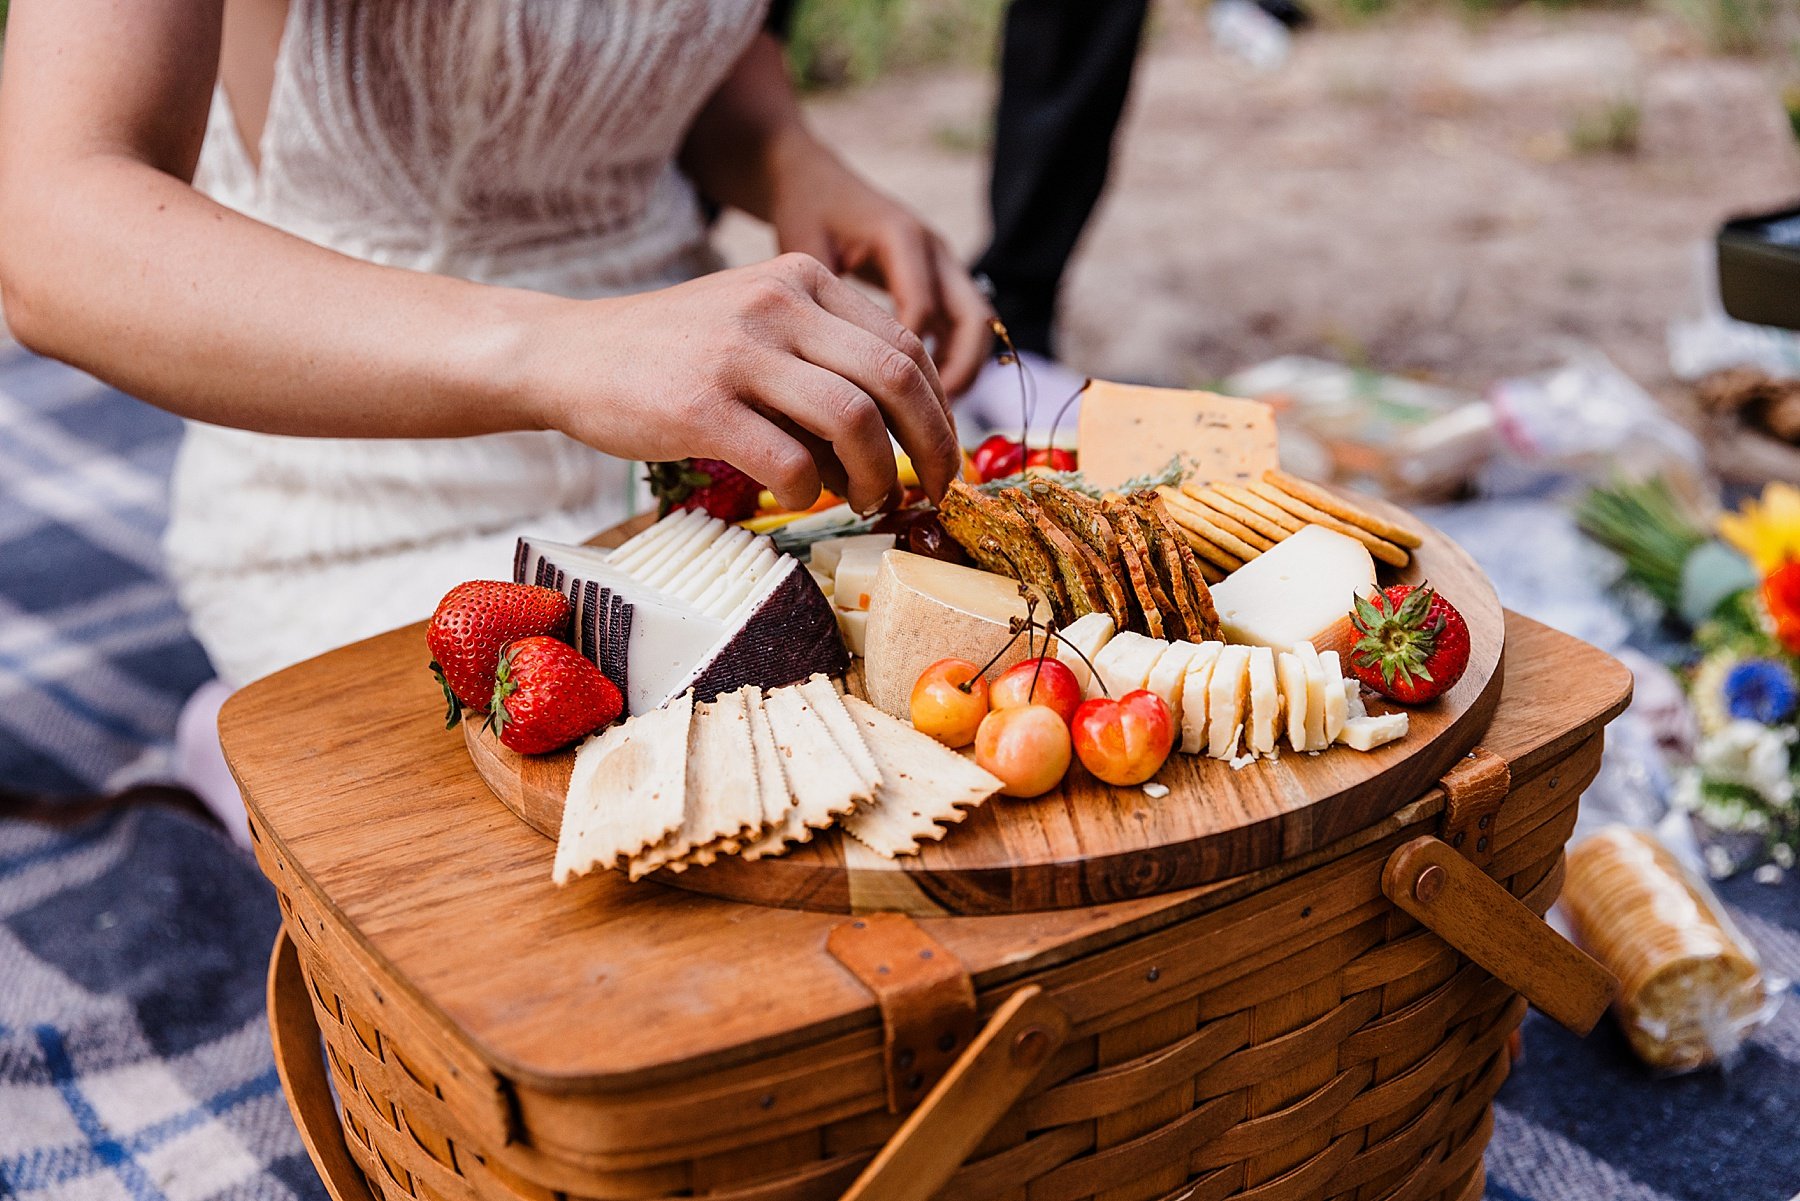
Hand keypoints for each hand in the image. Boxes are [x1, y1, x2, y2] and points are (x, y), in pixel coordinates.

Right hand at [517, 254, 961, 514]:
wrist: (569, 354)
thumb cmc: (673, 356)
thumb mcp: (755, 327)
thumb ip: (824, 363)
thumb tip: (897, 445)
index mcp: (802, 279)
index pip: (906, 345)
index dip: (939, 410)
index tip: (941, 456)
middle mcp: (777, 304)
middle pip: (896, 379)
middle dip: (931, 446)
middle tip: (932, 492)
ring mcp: (739, 352)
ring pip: (854, 420)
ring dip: (877, 475)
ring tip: (869, 501)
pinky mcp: (701, 406)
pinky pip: (790, 460)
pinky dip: (810, 491)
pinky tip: (798, 496)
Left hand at [765, 136, 993, 398]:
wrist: (814, 178)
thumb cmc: (804, 213)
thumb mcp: (801, 251)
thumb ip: (816, 303)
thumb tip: (823, 377)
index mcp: (901, 237)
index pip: (921, 311)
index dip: (908, 366)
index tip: (886, 412)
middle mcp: (934, 249)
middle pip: (974, 320)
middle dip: (958, 376)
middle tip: (929, 425)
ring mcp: (944, 263)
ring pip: (977, 326)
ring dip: (961, 372)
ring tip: (928, 420)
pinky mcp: (941, 278)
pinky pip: (962, 325)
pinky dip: (949, 361)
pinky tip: (917, 400)